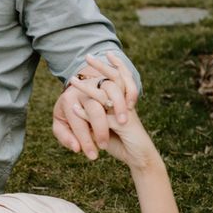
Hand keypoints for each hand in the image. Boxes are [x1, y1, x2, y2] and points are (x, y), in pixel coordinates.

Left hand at [67, 54, 157, 171]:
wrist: (139, 158)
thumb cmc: (122, 141)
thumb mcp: (106, 126)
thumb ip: (94, 117)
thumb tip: (76, 107)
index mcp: (125, 101)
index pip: (121, 77)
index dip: (116, 65)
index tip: (106, 53)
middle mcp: (126, 104)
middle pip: (115, 80)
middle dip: (101, 67)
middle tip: (88, 56)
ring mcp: (123, 114)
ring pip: (105, 96)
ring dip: (86, 89)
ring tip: (72, 80)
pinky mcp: (121, 127)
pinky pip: (101, 117)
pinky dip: (85, 114)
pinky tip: (74, 109)